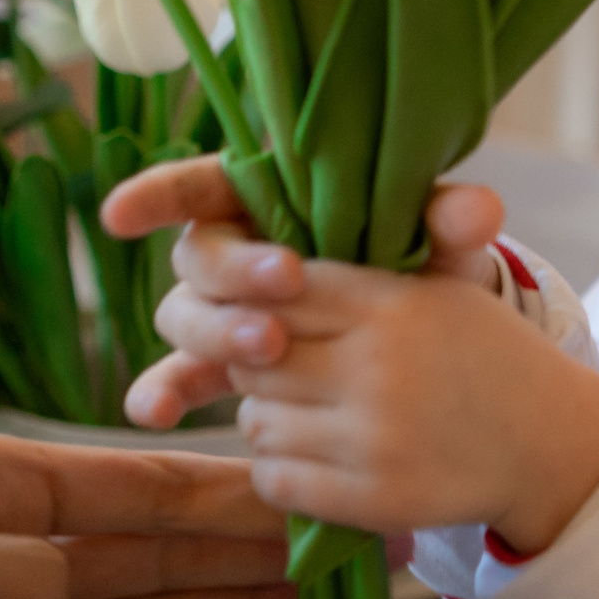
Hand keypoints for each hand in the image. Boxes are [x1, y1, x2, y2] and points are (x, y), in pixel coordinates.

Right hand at [98, 158, 511, 426]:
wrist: (433, 343)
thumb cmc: (422, 264)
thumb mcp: (441, 240)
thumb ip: (450, 220)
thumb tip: (475, 210)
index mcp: (273, 199)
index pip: (204, 184)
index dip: (160, 193)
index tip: (122, 214)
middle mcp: (237, 254)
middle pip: (200, 257)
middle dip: (235, 273)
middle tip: (286, 287)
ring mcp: (226, 312)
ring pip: (187, 317)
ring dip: (217, 332)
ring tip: (269, 348)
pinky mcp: (228, 366)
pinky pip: (180, 378)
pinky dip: (165, 392)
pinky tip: (159, 414)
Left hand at [104, 162, 598, 550]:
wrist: (549, 442)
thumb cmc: (486, 354)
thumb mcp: (443, 288)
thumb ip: (362, 269)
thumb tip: (268, 270)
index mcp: (393, 305)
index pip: (278, 292)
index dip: (261, 303)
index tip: (273, 317)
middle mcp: (378, 368)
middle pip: (254, 358)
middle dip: (258, 362)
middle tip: (288, 368)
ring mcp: (374, 438)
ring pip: (255, 421)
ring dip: (269, 416)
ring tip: (308, 412)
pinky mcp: (372, 498)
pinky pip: (274, 479)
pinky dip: (281, 468)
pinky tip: (314, 455)